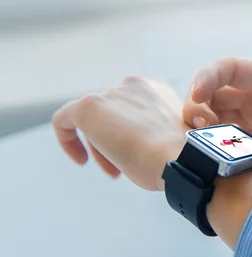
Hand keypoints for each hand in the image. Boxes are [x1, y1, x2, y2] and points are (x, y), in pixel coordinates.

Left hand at [52, 77, 187, 190]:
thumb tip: (142, 144)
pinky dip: (67, 139)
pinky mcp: (89, 107)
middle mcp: (134, 85)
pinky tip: (80, 159)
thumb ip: (155, 131)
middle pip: (111, 113)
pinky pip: (65, 119)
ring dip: (100, 146)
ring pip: (93, 120)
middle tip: (122, 169)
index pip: (132, 108)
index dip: (130, 133)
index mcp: (157, 89)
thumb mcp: (171, 136)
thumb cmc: (180, 155)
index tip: (135, 153)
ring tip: (114, 171)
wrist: (181, 157)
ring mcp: (111, 94)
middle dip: (114, 141)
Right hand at [183, 58, 251, 177]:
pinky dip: (216, 150)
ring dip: (203, 131)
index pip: (233, 68)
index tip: (196, 96)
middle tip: (199, 132)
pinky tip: (216, 163)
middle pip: (214, 93)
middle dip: (198, 108)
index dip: (209, 77)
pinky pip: (228, 142)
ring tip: (204, 151)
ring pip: (216, 117)